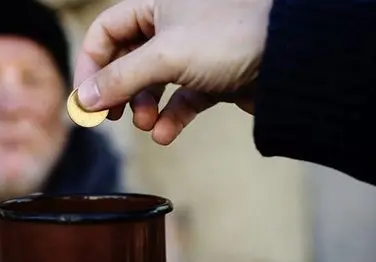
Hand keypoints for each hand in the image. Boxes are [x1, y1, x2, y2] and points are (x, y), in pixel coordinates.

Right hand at [73, 0, 271, 144]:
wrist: (293, 57)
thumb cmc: (230, 38)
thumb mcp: (164, 56)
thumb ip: (119, 78)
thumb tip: (82, 101)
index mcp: (156, 5)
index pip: (106, 31)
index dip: (90, 65)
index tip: (85, 99)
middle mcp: (172, 25)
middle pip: (127, 59)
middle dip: (117, 91)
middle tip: (109, 118)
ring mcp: (193, 52)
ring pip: (153, 82)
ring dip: (143, 107)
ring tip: (144, 124)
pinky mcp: (213, 77)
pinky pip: (181, 99)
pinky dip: (170, 117)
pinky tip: (164, 134)